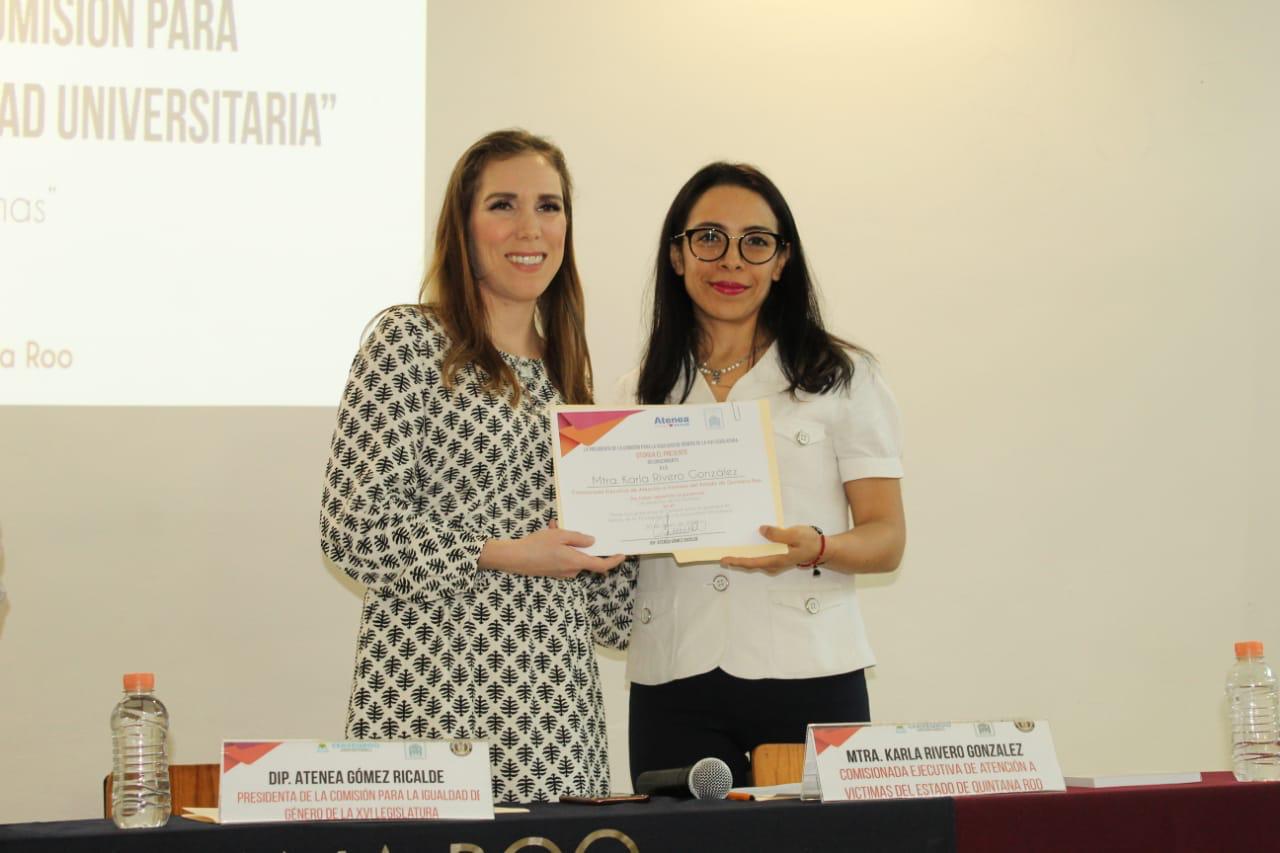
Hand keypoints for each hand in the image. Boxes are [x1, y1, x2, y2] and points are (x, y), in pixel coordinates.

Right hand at [481, 522, 625, 578]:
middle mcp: (570, 570)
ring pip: (572, 554)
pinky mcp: (553, 570)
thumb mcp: (559, 536)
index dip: (613, 561)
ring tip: (555, 526)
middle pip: (585, 557)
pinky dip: (559, 545)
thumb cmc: (537, 546)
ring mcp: (561, 572)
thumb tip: (592, 541)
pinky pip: (562, 556)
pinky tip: (549, 532)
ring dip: (567, 540)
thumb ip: (578, 538)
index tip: (622, 554)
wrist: (514, 558)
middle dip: (581, 541)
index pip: (600, 565)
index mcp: (575, 562)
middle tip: (573, 526)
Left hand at [719, 524, 821, 573]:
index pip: (752, 562)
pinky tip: (747, 546)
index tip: (725, 559)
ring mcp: (775, 563)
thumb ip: (778, 534)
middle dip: (736, 561)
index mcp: (777, 560)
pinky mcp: (777, 558)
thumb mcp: (795, 534)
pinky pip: (761, 558)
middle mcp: (774, 564)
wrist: (822, 549)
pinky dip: (751, 554)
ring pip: (755, 562)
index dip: (737, 561)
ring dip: (743, 557)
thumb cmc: (810, 542)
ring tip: (730, 550)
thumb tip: (762, 530)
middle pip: (751, 564)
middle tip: (721, 555)